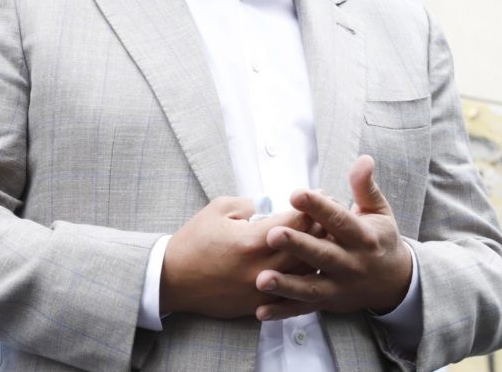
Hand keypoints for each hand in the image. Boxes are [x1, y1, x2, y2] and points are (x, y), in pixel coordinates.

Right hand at [161, 196, 318, 318]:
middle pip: (306, 248)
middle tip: (329, 216)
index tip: (320, 195)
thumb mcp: (219, 209)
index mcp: (251, 241)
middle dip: (320, 229)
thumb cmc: (194, 240)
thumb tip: (276, 201)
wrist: (172, 278)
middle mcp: (260, 268)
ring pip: (303, 274)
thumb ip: (251, 203)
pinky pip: (290, 295)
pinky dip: (301, 279)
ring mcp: (260, 290)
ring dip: (316, 255)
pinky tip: (307, 268)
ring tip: (324, 240)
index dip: (312, 206)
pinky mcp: (257, 305)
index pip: (295, 221)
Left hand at [254, 155, 411, 320]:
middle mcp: (352, 264)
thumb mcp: (378, 211)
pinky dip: (283, 312)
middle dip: (298, 246)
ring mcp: (339, 287)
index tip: (296, 194)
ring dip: (286, 284)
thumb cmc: (380, 239)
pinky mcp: (328, 303)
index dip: (318, 207)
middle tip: (273, 235)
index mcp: (363, 237)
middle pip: (323, 255)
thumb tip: (364, 158)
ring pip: (311, 286)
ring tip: (261, 279)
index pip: (339, 221)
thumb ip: (364, 187)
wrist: (395, 282)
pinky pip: (304, 309)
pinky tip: (261, 311)